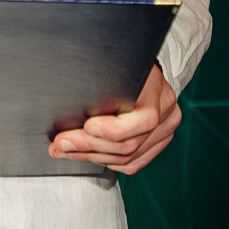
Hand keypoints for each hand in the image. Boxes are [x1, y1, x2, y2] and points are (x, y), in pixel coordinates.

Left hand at [50, 65, 180, 174]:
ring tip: (66, 150)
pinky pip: (133, 163)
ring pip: (128, 157)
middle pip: (130, 144)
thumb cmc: (121, 65)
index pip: (144, 119)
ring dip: (93, 157)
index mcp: (158, 90)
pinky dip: (108, 162)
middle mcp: (166, 112)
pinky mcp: (158, 142)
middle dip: (90, 146)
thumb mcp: (110, 67)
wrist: (138, 67)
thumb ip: (98, 85)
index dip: (112, 129)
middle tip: (62, 143)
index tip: (86, 126)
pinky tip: (89, 155)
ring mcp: (165, 129)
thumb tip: (67, 109)